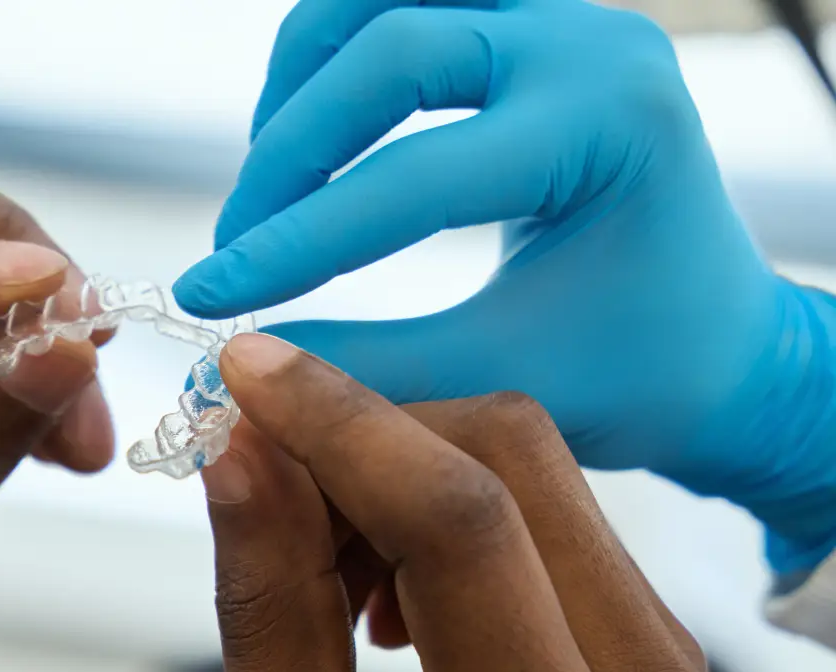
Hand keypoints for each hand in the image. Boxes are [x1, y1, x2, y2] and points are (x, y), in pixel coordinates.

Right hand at [175, 0, 835, 573]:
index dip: (293, 241)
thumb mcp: (498, 382)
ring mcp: (557, 20)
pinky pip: (397, 9)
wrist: (714, 340)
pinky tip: (305, 152)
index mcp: (605, 127)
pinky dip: (331, 69)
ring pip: (378, 4)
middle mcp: (588, 45)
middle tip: (236, 250)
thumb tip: (238, 361)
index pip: (411, 175)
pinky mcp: (524, 26)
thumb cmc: (635, 369)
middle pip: (384, 48)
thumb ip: (365, 370)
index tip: (207, 296)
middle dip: (288, 156)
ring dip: (300, 90)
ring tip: (267, 194)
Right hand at [202, 337, 711, 671]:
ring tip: (304, 558)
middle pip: (513, 458)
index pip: (462, 518)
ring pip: (529, 470)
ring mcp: (669, 667)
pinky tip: (369, 584)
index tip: (240, 372)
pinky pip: (544, 515)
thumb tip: (238, 442)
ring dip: (396, 472)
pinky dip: (438, 511)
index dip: (341, 423)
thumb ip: (269, 601)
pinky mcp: (651, 649)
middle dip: (365, 433)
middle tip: (250, 470)